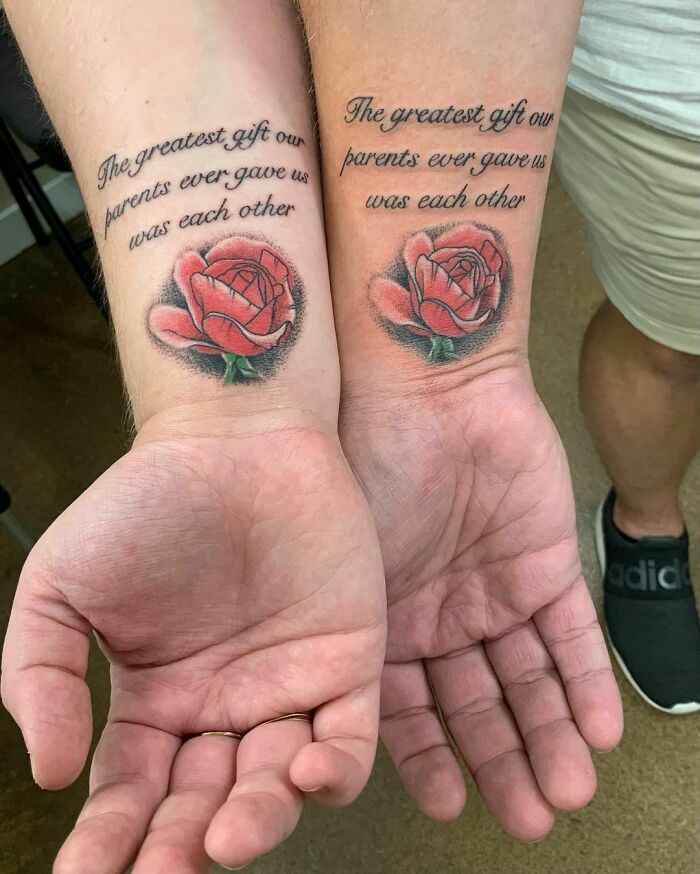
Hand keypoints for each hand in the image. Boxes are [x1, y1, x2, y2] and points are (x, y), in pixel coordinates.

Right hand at [1, 408, 385, 872]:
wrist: (234, 438)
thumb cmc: (146, 501)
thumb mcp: (61, 587)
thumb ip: (41, 676)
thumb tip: (48, 775)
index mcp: (157, 699)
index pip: (131, 793)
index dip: (107, 841)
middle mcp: (224, 705)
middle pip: (204, 803)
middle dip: (182, 848)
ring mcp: (288, 685)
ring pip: (276, 783)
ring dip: (255, 820)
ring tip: (225, 838)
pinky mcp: (347, 660)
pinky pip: (348, 735)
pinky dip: (332, 769)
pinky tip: (304, 776)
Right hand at [341, 357, 622, 839]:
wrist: (427, 391)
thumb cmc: (367, 471)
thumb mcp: (345, 575)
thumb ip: (345, 648)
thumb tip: (321, 727)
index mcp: (387, 620)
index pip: (410, 709)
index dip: (429, 758)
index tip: (448, 802)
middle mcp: (443, 612)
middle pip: (478, 703)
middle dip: (503, 760)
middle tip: (527, 817)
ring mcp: (496, 588)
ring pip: (530, 678)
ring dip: (550, 733)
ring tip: (568, 790)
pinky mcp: (548, 562)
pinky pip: (573, 631)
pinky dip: (587, 679)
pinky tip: (599, 729)